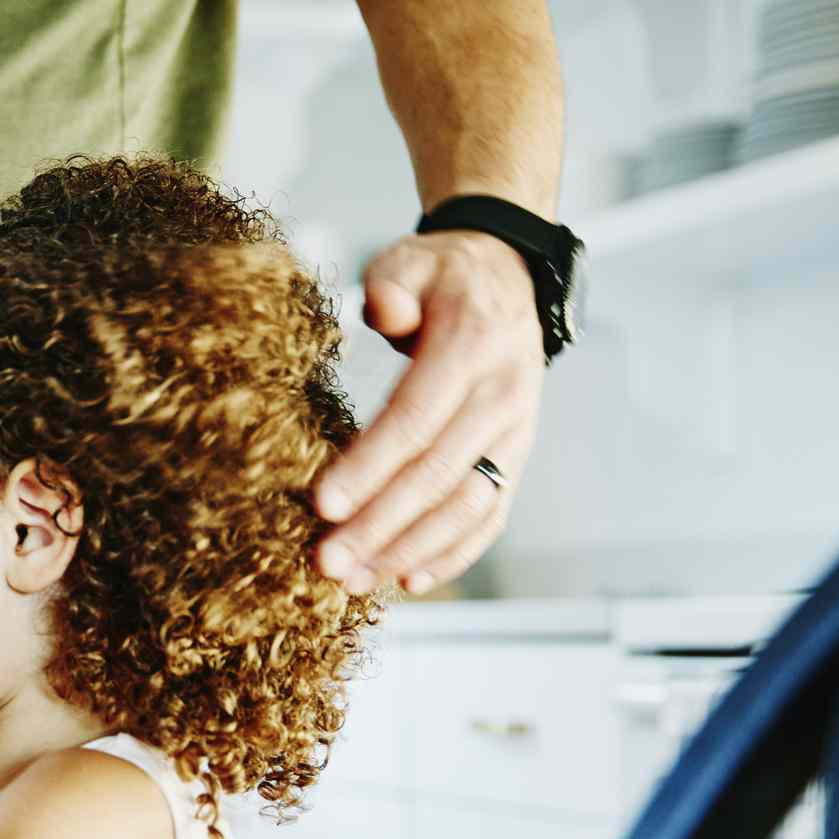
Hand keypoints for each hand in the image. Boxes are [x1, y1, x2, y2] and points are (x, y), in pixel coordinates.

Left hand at [313, 230, 543, 594]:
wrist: (508, 279)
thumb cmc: (443, 276)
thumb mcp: (414, 258)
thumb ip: (393, 282)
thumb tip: (385, 315)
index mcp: (473, 348)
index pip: (416, 418)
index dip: (370, 465)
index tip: (322, 504)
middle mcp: (503, 396)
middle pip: (438, 474)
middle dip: (380, 525)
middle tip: (327, 562)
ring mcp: (516, 433)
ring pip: (467, 505)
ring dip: (410, 549)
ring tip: (356, 581)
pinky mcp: (515, 457)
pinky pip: (490, 515)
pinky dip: (454, 553)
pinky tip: (408, 579)